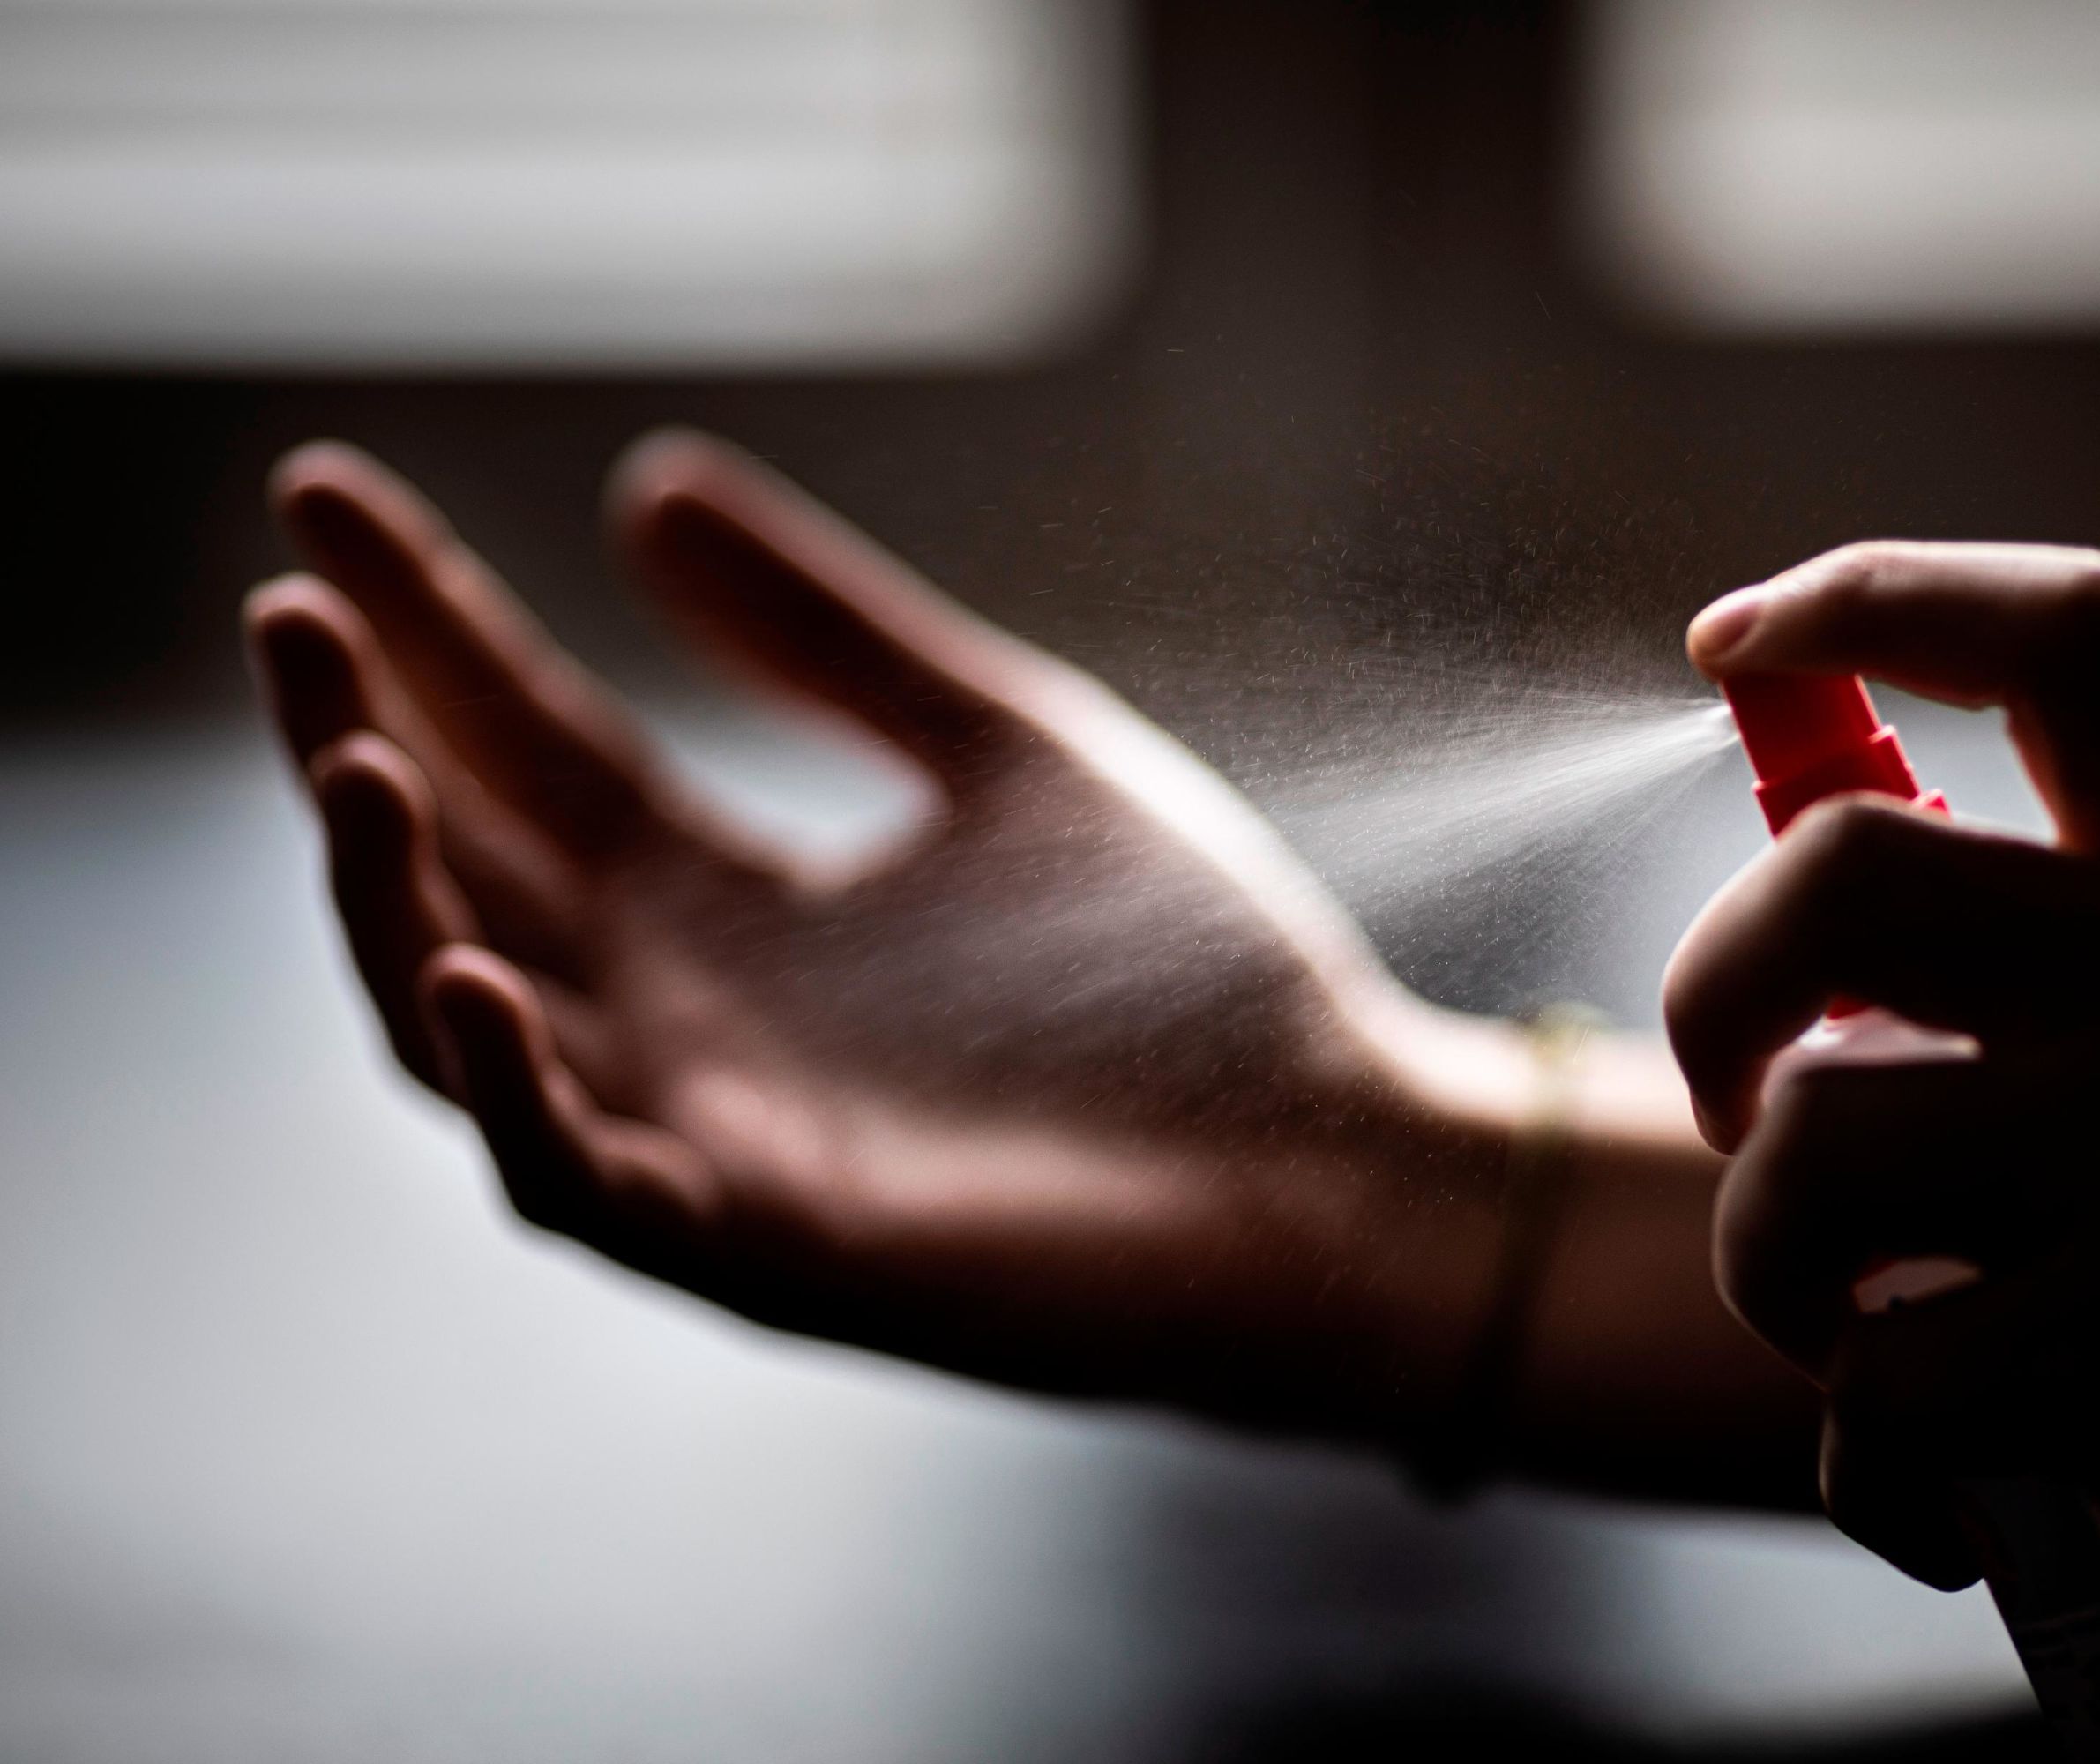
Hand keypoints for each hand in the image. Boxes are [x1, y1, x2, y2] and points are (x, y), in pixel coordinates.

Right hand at [246, 432, 1531, 1444]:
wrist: (1336, 1161)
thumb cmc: (1189, 978)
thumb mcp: (1000, 753)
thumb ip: (829, 642)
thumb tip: (642, 485)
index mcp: (735, 900)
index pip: (529, 744)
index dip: (424, 624)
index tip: (320, 494)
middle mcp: (692, 1015)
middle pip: (464, 873)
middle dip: (357, 746)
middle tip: (291, 614)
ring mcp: (715, 1136)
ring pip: (469, 1026)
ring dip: (395, 903)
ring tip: (358, 761)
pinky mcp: (771, 1249)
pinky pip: (583, 1183)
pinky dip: (515, 1090)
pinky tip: (482, 969)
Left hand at [1665, 542, 2099, 1744]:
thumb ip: (2097, 949)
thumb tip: (1815, 943)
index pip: (2057, 633)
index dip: (1865, 593)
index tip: (1730, 638)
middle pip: (1833, 875)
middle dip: (1710, 992)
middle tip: (1740, 1098)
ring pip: (1805, 1150)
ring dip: (1774, 1267)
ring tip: (1857, 1327)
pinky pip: (1870, 1389)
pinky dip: (1869, 1472)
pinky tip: (1943, 1498)